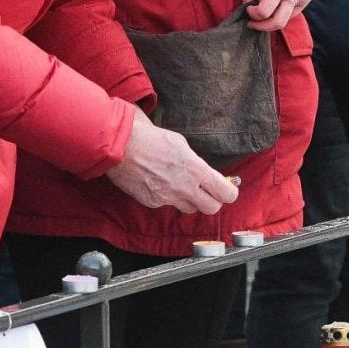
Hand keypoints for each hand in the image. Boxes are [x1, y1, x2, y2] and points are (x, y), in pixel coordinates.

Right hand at [105, 106, 239, 214]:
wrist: (119, 146)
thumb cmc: (148, 138)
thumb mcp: (180, 143)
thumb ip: (194, 161)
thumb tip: (200, 170)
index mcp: (196, 170)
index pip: (226, 193)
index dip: (228, 193)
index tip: (225, 189)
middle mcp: (185, 187)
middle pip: (212, 208)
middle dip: (212, 201)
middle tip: (206, 193)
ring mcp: (167, 198)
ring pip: (188, 209)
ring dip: (188, 201)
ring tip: (178, 186)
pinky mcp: (152, 202)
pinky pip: (166, 205)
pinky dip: (165, 197)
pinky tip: (156, 183)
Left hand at [239, 0, 322, 31]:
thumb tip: (245, 4)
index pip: (264, 12)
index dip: (252, 14)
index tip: (248, 8)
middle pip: (277, 24)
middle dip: (261, 26)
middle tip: (252, 21)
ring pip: (284, 21)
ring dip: (271, 17)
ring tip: (267, 1)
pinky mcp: (308, 0)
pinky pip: (291, 14)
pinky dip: (280, 12)